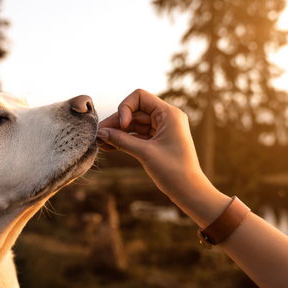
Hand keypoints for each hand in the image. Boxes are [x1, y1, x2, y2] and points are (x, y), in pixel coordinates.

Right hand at [96, 89, 228, 226]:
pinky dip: (124, 140)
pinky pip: (137, 135)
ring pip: (134, 124)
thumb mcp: (144, 153)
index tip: (121, 125)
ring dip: (117, 132)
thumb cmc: (173, 170)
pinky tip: (108, 146)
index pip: (140, 97)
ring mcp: (162, 129)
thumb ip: (121, 140)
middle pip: (134, 111)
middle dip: (116, 123)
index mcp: (169, 114)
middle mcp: (166, 117)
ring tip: (100, 142)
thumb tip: (101, 132)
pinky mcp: (158, 141)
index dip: (125, 108)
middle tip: (98, 135)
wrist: (188, 190)